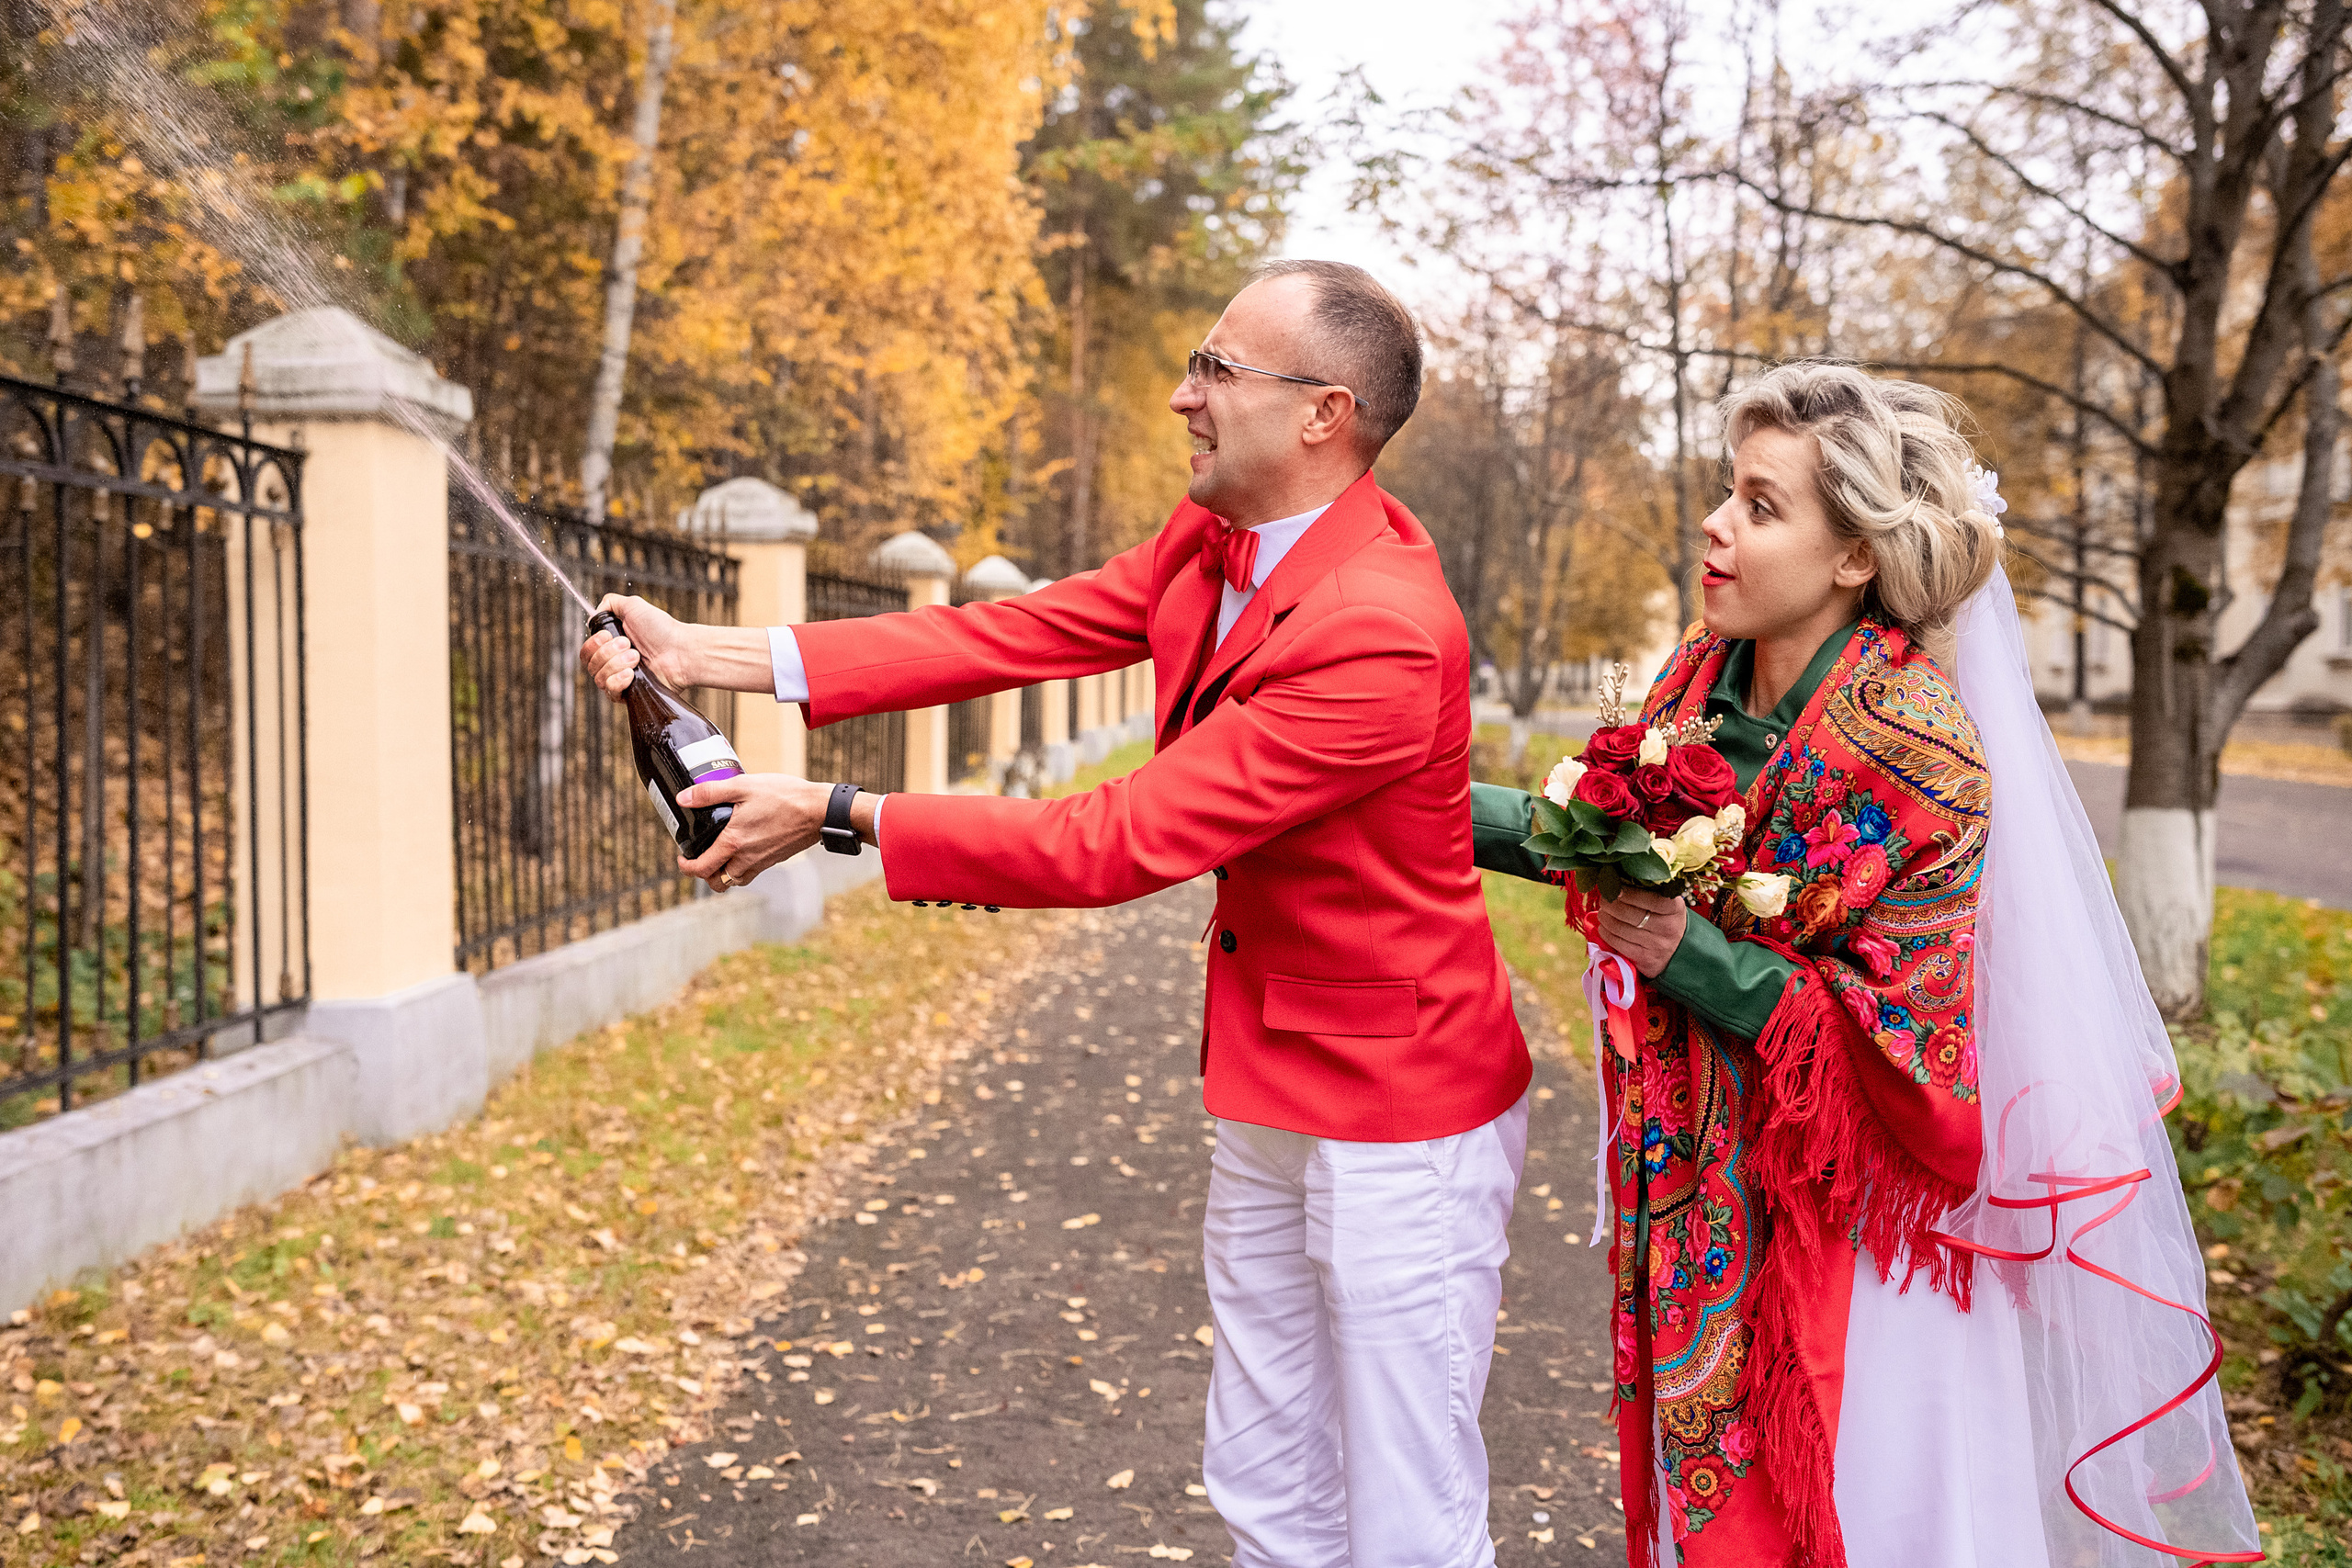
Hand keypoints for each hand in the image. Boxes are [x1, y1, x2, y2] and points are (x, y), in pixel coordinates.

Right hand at [580, 593, 699, 701]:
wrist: (681, 650)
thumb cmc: (662, 629)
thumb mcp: (633, 605)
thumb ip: (609, 604)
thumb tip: (593, 615)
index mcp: (611, 645)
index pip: (586, 651)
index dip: (593, 643)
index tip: (608, 635)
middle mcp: (613, 662)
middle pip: (589, 664)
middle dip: (607, 652)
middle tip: (629, 645)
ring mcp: (620, 679)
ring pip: (598, 678)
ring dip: (616, 664)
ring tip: (636, 658)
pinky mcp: (629, 694)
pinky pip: (610, 693)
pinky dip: (617, 681)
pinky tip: (631, 674)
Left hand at [674, 774, 879, 890]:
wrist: (819, 810)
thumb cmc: (784, 796)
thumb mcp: (743, 786)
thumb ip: (710, 792)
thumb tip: (683, 798)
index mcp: (733, 842)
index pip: (702, 868)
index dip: (686, 867)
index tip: (681, 857)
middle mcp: (746, 858)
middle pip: (717, 882)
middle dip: (703, 875)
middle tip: (698, 859)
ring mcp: (762, 862)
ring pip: (734, 881)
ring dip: (722, 875)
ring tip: (718, 857)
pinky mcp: (774, 860)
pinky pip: (750, 874)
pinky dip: (740, 871)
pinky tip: (742, 852)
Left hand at [1593, 884, 1685, 978]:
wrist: (1679, 951)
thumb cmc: (1666, 920)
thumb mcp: (1667, 903)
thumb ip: (1649, 891)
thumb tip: (1618, 879)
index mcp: (1675, 909)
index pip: (1650, 899)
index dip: (1628, 893)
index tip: (1616, 888)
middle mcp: (1667, 928)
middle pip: (1629, 913)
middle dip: (1610, 904)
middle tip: (1604, 899)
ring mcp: (1656, 945)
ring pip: (1620, 928)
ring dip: (1605, 917)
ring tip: (1603, 911)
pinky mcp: (1645, 959)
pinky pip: (1618, 943)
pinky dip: (1606, 933)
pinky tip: (1605, 926)